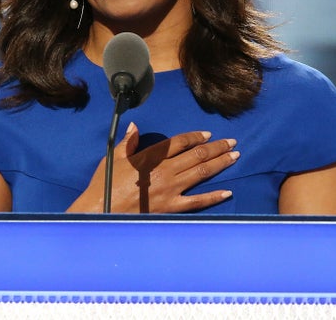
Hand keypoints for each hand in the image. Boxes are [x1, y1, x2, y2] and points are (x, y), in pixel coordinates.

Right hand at [67, 123, 238, 212]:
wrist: (102, 209)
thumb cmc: (106, 184)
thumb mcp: (114, 157)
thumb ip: (128, 142)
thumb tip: (135, 126)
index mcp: (152, 156)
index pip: (180, 142)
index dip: (196, 136)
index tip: (208, 134)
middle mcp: (165, 170)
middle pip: (196, 154)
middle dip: (217, 147)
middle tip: (232, 142)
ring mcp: (171, 189)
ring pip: (201, 172)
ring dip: (219, 164)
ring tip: (234, 157)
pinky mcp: (171, 207)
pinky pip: (197, 201)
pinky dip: (213, 196)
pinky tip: (227, 192)